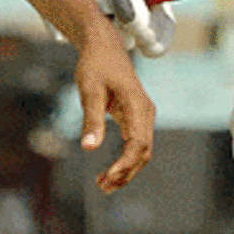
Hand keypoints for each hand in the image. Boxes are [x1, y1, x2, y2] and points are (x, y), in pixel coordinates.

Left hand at [73, 19, 155, 191]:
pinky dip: (125, 160)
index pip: (138, 143)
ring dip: (126, 170)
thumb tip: (88, 148)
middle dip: (126, 172)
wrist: (104, 47)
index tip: (108, 177)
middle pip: (143, 152)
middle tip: (102, 187)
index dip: (125, 164)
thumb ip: (91, 119)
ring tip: (104, 184)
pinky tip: (109, 171)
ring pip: (142, 151)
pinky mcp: (137, 117)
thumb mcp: (89, 90)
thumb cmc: (96, 65)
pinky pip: (136, 144)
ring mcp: (144, 115)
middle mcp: (146, 112)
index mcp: (137, 105)